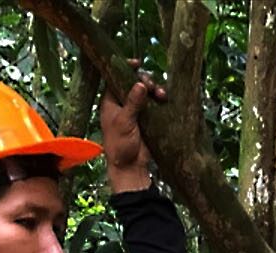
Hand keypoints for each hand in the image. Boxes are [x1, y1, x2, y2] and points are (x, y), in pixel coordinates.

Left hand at [99, 64, 165, 192]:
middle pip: (134, 83)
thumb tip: (140, 83)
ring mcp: (135, 110)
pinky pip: (153, 103)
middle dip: (145, 81)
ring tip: (162, 96)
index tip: (137, 63)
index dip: (125, 68)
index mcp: (110, 101)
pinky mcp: (147, 118)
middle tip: (153, 87)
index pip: (115, 77)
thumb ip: (132, 102)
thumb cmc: (120, 145)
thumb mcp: (124, 122)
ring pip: (146, 92)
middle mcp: (122, 103)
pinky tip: (165, 100)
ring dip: (155, 90)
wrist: (130, 166)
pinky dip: (159, 100)